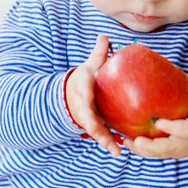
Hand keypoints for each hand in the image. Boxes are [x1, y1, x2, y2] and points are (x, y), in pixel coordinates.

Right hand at [66, 34, 120, 156]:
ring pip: (93, 130)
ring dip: (102, 139)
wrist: (69, 96)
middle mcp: (82, 104)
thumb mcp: (89, 66)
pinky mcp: (92, 127)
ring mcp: (86, 117)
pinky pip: (99, 136)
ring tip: (113, 149)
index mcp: (82, 86)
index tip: (89, 96)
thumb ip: (99, 54)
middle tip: (100, 132)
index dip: (85, 93)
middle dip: (93, 125)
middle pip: (86, 115)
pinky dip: (107, 143)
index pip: (83, 89)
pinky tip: (117, 151)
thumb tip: (104, 35)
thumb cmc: (85, 79)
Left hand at [124, 94, 187, 158]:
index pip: (185, 131)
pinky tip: (128, 143)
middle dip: (152, 146)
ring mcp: (178, 151)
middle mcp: (187, 144)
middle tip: (138, 141)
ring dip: (143, 150)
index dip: (172, 128)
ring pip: (160, 154)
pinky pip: (155, 154)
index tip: (158, 122)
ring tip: (127, 142)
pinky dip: (142, 151)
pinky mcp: (169, 153)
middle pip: (169, 148)